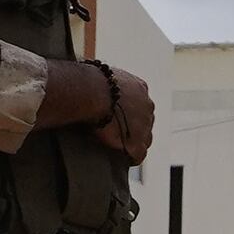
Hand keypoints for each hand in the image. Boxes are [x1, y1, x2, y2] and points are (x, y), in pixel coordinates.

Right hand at [41, 60, 156, 159]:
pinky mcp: (137, 142)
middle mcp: (147, 104)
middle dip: (134, 127)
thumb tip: (87, 77)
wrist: (91, 92)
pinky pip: (139, 154)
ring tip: (120, 148)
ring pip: (145, 138)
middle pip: (144, 121)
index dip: (129, 113)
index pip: (139, 104)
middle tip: (119, 134)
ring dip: (134, 142)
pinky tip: (122, 160)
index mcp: (139, 87)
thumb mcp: (100, 73)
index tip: (119, 118)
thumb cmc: (88, 81)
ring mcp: (145, 124)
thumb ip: (102, 80)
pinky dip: (131, 157)